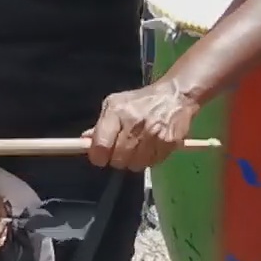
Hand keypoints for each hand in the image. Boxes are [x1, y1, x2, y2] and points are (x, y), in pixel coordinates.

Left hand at [86, 81, 200, 170]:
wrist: (174, 95)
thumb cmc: (140, 101)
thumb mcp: (115, 104)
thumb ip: (100, 125)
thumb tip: (85, 141)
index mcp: (117, 112)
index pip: (101, 145)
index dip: (97, 156)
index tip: (99, 157)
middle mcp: (135, 124)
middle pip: (118, 159)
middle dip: (116, 159)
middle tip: (120, 151)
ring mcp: (153, 134)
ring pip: (135, 165)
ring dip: (133, 161)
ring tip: (136, 149)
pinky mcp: (169, 143)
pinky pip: (153, 163)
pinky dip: (149, 160)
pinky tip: (150, 148)